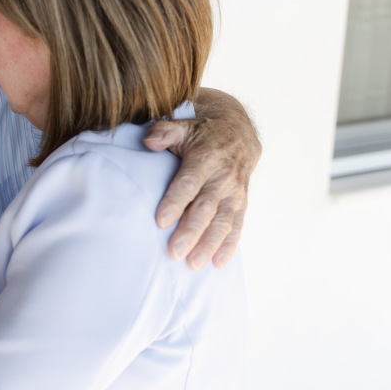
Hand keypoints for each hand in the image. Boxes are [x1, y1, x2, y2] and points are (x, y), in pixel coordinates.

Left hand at [144, 90, 260, 269]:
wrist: (240, 132)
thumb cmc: (201, 133)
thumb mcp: (183, 126)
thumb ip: (164, 132)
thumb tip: (149, 141)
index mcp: (205, 158)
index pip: (188, 183)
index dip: (175, 202)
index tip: (160, 221)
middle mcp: (222, 177)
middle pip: (206, 208)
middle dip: (191, 231)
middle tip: (175, 252)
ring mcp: (234, 192)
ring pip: (223, 221)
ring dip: (209, 244)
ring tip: (194, 264)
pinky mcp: (241, 203)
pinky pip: (237, 226)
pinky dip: (229, 246)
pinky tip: (218, 263)